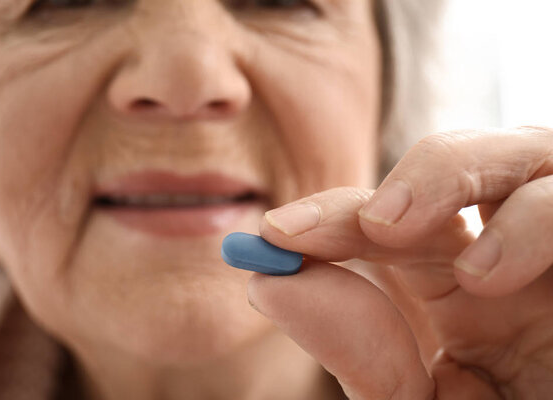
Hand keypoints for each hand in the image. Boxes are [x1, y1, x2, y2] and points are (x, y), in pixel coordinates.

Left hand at [248, 127, 552, 398]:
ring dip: (450, 176)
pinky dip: (532, 218)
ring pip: (520, 153)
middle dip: (396, 182)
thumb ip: (353, 349)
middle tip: (358, 223)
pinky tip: (488, 275)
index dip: (328, 217)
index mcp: (453, 280)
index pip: (383, 219)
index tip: (272, 234)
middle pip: (450, 166)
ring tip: (415, 244)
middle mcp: (505, 247)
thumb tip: (267, 281)